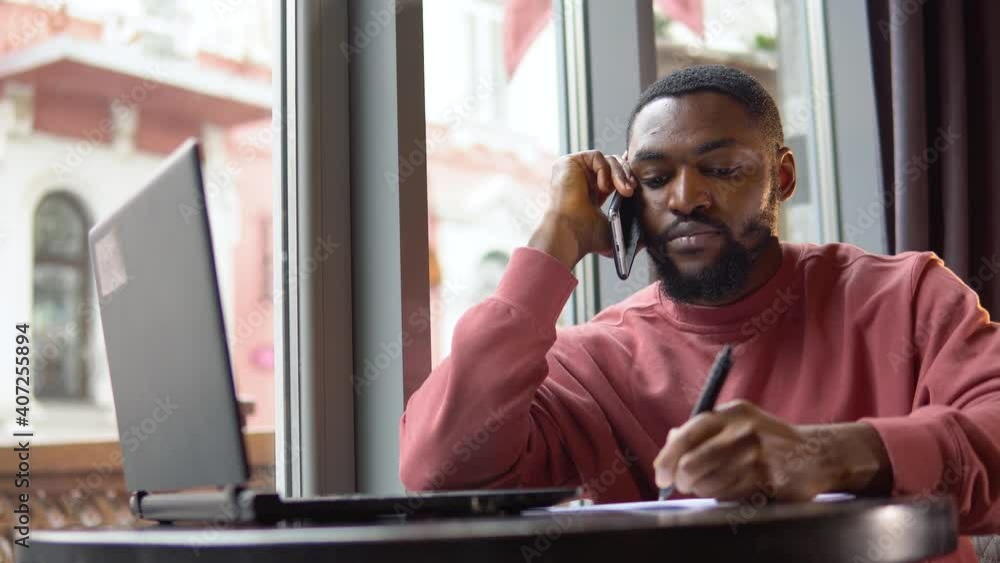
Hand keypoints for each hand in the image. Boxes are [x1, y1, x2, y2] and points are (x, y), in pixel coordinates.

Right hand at [528, 150, 636, 269]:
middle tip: (632, 190)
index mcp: (590, 191)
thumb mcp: (612, 228)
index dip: (626, 173)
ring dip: (620, 174)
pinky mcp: (568, 162)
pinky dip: (605, 170)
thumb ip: (627, 227)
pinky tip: (602, 188)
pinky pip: (596, 156)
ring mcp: (574, 170)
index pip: (611, 173)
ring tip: (624, 191)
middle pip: (612, 163)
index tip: (638, 181)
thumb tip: (645, 241)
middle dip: (627, 175)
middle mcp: (581, 179)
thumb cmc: (585, 237)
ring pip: (607, 159)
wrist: (569, 234)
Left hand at [653, 400, 890, 501]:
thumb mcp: (738, 423)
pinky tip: (734, 488)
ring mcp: (757, 456)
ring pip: (708, 484)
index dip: (668, 457)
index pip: (688, 434)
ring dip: (704, 490)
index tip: (661, 475)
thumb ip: (704, 430)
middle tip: (684, 484)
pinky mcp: (768, 480)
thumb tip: (669, 442)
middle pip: (693, 463)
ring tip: (714, 484)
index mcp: (732, 412)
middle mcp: (744, 431)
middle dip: (682, 480)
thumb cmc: (767, 439)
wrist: (816, 453)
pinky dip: (723, 497)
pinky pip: (729, 496)